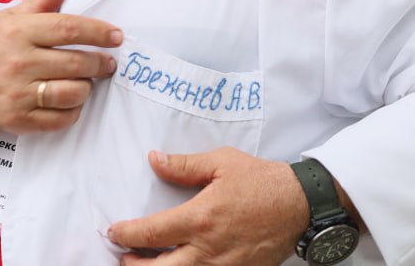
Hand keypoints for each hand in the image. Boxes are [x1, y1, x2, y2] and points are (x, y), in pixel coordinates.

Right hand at [0, 0, 122, 154]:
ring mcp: (17, 93)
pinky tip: (70, 102)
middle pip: (75, 63)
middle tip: (107, 63)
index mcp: (19, 31)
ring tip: (86, 82)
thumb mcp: (9, 18)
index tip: (116, 36)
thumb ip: (41, 1)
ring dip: (86, 88)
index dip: (98, 32)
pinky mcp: (16, 119)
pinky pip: (58, 119)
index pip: (68, 28)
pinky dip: (72, 112)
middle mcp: (19, 62)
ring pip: (71, 93)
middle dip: (99, 63)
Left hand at [107, 148, 309, 265]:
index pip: (151, 233)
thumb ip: (184, 165)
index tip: (114, 231)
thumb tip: (153, 159)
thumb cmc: (261, 181)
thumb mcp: (221, 163)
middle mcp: (208, 250)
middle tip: (123, 257)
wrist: (300, 205)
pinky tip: (178, 264)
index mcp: (200, 218)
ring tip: (146, 264)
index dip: (126, 235)